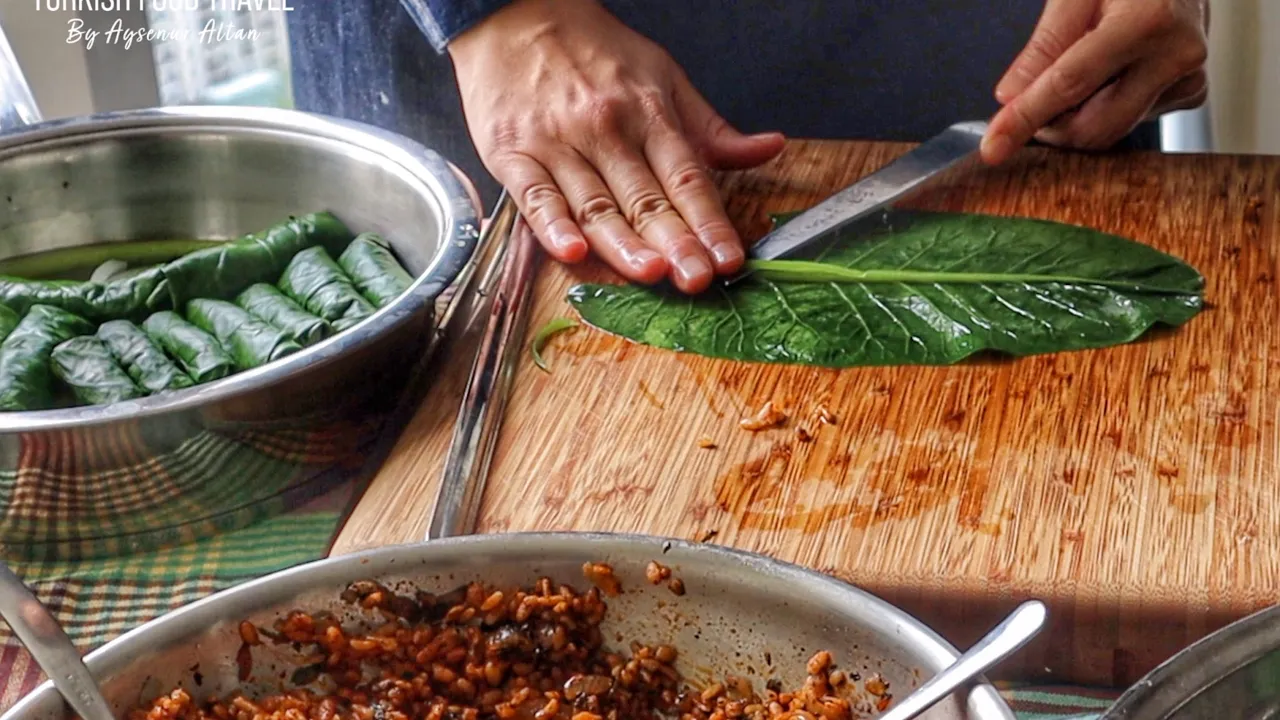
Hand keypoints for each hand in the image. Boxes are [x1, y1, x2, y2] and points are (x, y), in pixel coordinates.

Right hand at [448, 0, 785, 292]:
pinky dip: (552, 226)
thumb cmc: (593, 52)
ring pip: (595, 205)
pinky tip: (572, 251)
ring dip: (623, 243)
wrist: (513, 16)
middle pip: (646, 200)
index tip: (729, 258)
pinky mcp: (512, 155)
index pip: (687, 178)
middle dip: (675, 243)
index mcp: (649, 113)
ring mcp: (557, 144)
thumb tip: (770, 148)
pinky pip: (535, 197)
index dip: (710, 222)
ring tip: (650, 272)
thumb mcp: (663, 77)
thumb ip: (711, 128)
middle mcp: (606, 129)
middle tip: (698, 279)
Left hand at [982, 0, 1208, 163]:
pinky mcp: (1191, 94)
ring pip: (1110, 129)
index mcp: (1148, 20)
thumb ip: (1045, 45)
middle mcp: (1175, 55)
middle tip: (1028, 103)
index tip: (994, 146)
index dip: (1025, 118)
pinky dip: (1105, 108)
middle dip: (1050, 127)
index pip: (1070, 85)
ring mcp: (1188, 78)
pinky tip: (1112, 71)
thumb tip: (1012, 96)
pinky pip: (1131, 121)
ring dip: (1077, 115)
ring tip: (1081, 67)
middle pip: (1093, 126)